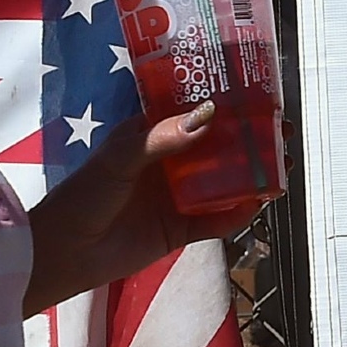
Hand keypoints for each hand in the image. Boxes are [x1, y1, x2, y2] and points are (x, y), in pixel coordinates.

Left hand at [24, 103, 264, 310]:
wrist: (64, 253)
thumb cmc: (83, 195)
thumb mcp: (121, 156)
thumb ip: (164, 137)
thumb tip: (209, 115)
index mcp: (151, 135)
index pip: (194, 112)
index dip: (226, 102)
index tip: (259, 94)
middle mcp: (168, 163)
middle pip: (218, 147)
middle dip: (250, 140)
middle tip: (282, 132)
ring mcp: (176, 197)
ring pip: (224, 183)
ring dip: (252, 176)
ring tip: (282, 166)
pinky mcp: (180, 230)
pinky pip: (215, 221)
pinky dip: (236, 214)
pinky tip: (257, 204)